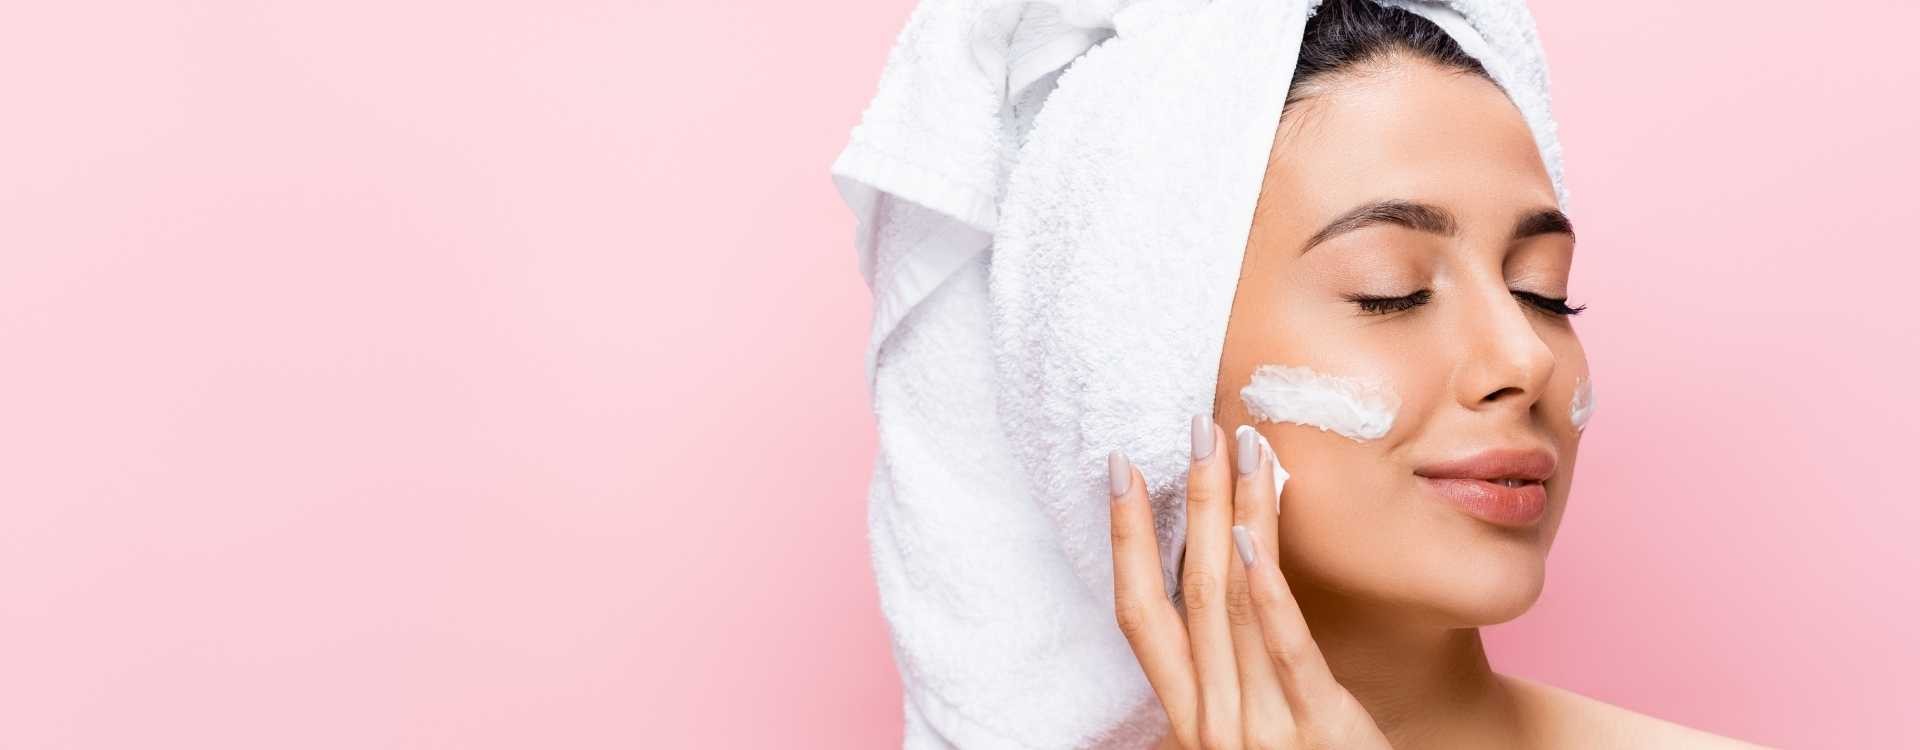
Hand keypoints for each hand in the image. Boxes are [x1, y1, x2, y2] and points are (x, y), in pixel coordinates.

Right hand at [1108, 418, 1391, 749]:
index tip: (1121, 469)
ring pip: (1228, 603)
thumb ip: (1221, 678)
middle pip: (1183, 592)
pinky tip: (1260, 531)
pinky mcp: (1317, 732)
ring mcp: (1258, 730)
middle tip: (1192, 427)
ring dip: (1232, 514)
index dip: (1126, 538)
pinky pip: (1284, 648)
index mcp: (1187, 716)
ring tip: (1240, 447)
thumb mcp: (1244, 733)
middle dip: (1186, 503)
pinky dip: (1266, 586)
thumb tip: (1209, 589)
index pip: (1137, 613)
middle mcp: (1209, 722)